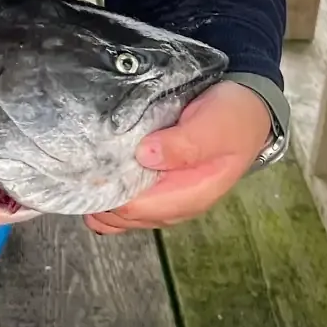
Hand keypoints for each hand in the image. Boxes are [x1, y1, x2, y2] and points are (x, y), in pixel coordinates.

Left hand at [87, 81, 273, 235]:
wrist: (247, 111)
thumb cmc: (232, 119)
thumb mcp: (215, 125)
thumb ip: (185, 143)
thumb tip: (147, 155)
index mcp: (188, 197)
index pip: (131, 208)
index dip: (105, 190)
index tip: (88, 164)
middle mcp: (173, 206)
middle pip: (116, 216)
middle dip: (95, 194)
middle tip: (79, 160)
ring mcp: (162, 200)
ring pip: (114, 213)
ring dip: (97, 193)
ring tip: (86, 163)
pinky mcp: (155, 189)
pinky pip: (120, 201)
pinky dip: (105, 189)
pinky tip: (99, 168)